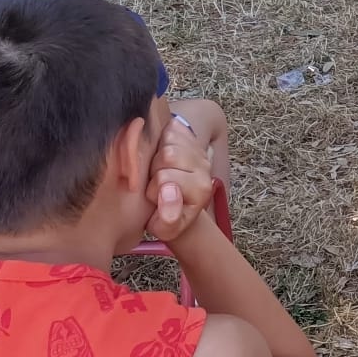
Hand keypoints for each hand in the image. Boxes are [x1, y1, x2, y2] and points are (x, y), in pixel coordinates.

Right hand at [146, 115, 217, 242]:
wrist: (176, 203)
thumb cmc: (167, 217)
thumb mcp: (165, 228)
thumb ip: (168, 219)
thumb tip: (168, 192)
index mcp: (201, 189)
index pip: (166, 179)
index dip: (153, 190)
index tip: (155, 199)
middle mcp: (204, 166)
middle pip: (167, 156)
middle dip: (154, 171)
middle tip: (155, 182)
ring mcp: (197, 148)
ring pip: (167, 141)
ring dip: (156, 155)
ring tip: (157, 169)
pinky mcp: (189, 134)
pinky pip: (170, 128)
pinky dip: (159, 138)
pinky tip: (159, 152)